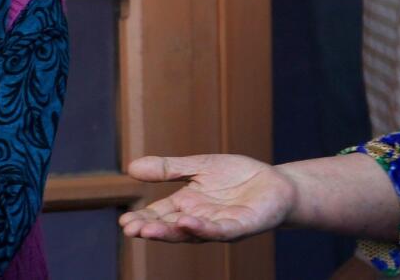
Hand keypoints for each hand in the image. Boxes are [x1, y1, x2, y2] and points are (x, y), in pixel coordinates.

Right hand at [119, 154, 296, 242]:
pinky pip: (221, 230)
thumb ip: (168, 168)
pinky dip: (204, 228)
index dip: (142, 219)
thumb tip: (130, 167)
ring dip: (171, 232)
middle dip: (152, 229)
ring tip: (150, 229)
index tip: (124, 222)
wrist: (275, 183)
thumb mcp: (198, 166)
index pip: (159, 215)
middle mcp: (200, 220)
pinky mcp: (241, 226)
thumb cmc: (237, 177)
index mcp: (187, 206)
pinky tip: (188, 221)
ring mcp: (219, 225)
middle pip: (171, 228)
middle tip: (131, 229)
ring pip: (192, 233)